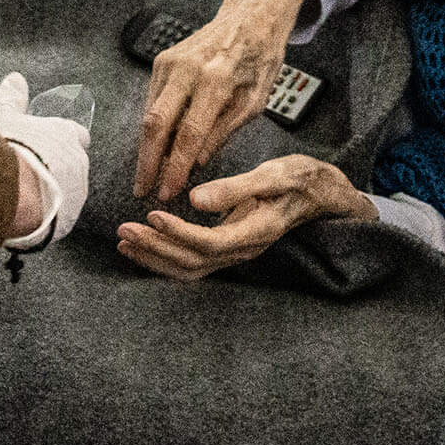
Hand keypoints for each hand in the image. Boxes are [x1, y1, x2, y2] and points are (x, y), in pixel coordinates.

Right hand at [0, 73, 90, 245]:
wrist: (12, 194)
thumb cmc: (9, 149)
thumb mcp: (4, 116)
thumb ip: (12, 98)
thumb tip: (15, 78)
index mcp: (67, 134)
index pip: (77, 134)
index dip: (64, 139)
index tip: (49, 144)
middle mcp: (79, 161)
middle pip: (74, 163)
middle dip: (58, 168)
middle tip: (31, 171)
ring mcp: (77, 191)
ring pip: (70, 190)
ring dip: (53, 192)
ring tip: (25, 195)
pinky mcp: (70, 218)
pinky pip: (60, 215)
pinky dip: (48, 213)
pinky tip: (27, 213)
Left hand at [116, 155, 373, 281]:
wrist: (320, 194)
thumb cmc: (297, 179)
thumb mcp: (272, 175)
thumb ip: (235, 188)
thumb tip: (195, 199)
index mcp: (255, 232)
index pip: (209, 243)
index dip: (178, 234)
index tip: (152, 215)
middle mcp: (244, 249)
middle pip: (194, 263)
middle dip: (156, 249)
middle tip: (124, 230)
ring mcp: (236, 253)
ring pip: (190, 269)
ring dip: (155, 258)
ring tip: (125, 242)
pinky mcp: (228, 248)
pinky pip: (193, 263)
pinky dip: (165, 257)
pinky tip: (144, 246)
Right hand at [134, 0, 316, 201]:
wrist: (251, 17)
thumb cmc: (260, 58)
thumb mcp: (255, 101)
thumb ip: (223, 132)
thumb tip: (195, 164)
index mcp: (217, 80)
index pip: (189, 134)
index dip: (175, 167)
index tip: (168, 191)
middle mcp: (188, 69)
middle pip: (156, 124)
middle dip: (147, 163)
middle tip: (143, 190)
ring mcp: (171, 62)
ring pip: (148, 113)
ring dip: (145, 148)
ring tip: (147, 176)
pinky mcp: (162, 60)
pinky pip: (151, 100)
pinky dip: (152, 127)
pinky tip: (155, 146)